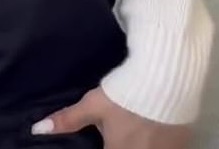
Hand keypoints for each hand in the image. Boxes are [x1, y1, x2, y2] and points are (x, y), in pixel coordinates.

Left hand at [32, 87, 190, 148]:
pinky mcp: (182, 142)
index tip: (105, 141)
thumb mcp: (94, 105)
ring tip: (134, 130)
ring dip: (138, 143)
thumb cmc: (125, 93)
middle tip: (116, 134)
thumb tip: (37, 130)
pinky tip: (152, 129)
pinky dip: (156, 143)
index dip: (105, 147)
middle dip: (120, 144)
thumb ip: (68, 120)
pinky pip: (165, 148)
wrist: (167, 77)